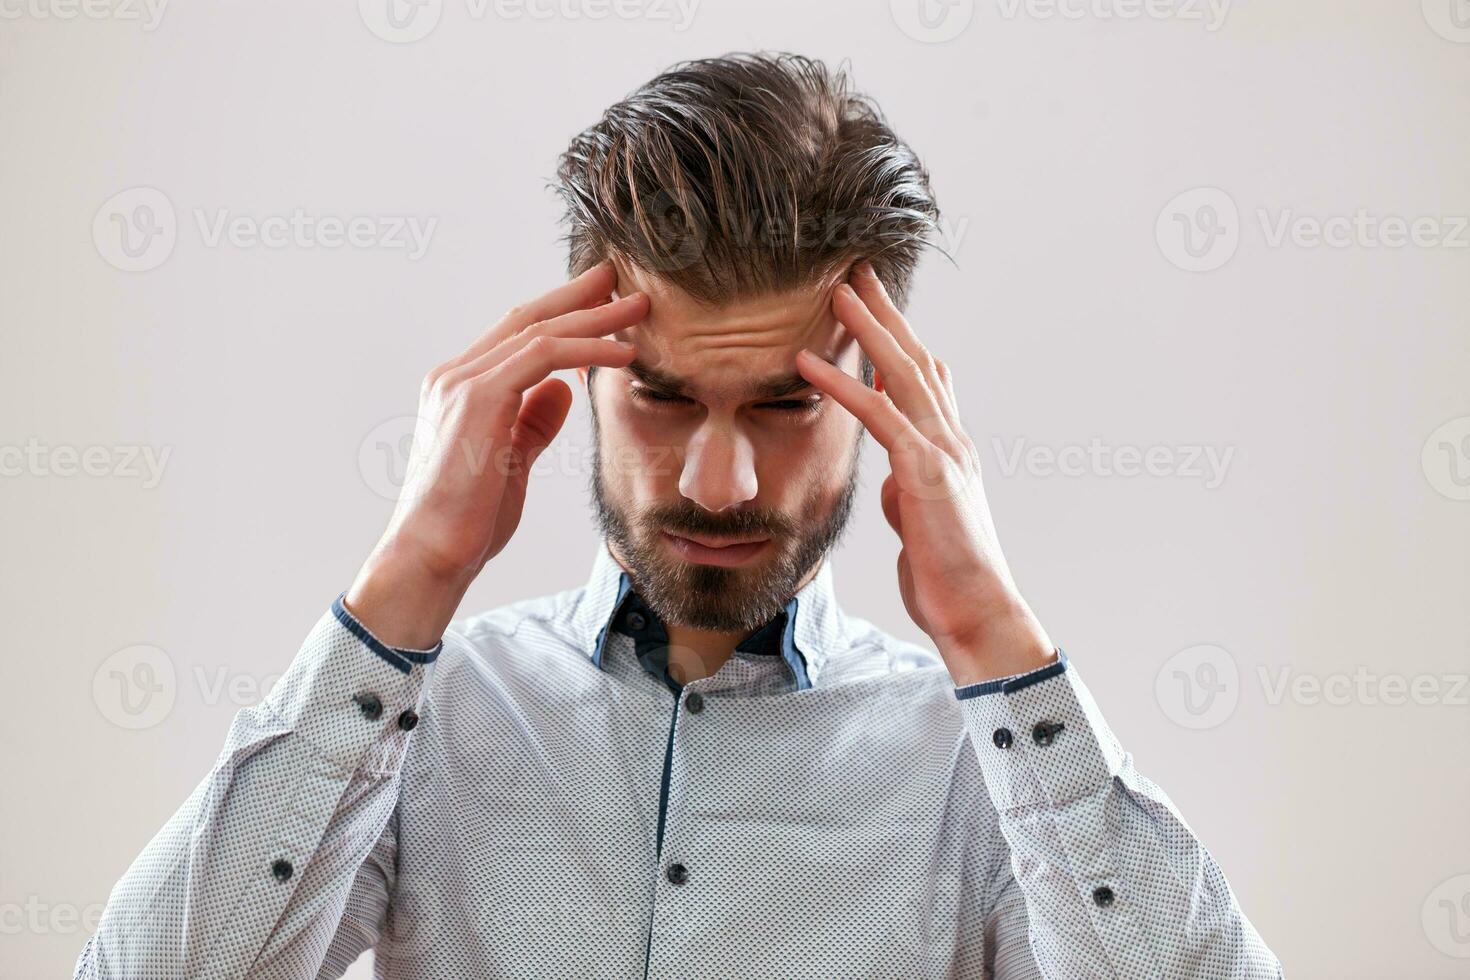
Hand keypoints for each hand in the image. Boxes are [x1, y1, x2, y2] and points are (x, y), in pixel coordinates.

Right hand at [346, 260, 647, 648]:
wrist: (432, 553)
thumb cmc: (468, 519)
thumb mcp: (512, 461)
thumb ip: (533, 421)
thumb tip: (564, 389)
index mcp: (460, 388)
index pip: (516, 335)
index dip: (562, 314)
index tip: (602, 300)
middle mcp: (456, 376)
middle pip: (527, 318)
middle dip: (578, 296)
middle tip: (622, 278)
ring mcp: (463, 383)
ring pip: (539, 331)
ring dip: (594, 317)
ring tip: (638, 307)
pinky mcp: (478, 398)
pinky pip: (543, 356)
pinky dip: (588, 349)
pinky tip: (623, 352)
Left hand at [795, 262, 1053, 685]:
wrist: (976, 611)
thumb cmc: (946, 575)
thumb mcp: (917, 523)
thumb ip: (905, 492)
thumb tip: (891, 481)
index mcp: (947, 449)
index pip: (923, 379)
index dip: (898, 339)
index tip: (873, 306)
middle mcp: (950, 440)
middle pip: (916, 360)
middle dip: (886, 313)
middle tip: (856, 272)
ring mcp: (942, 452)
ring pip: (902, 373)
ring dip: (868, 328)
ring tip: (835, 291)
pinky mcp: (925, 473)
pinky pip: (877, 416)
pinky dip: (841, 384)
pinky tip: (807, 362)